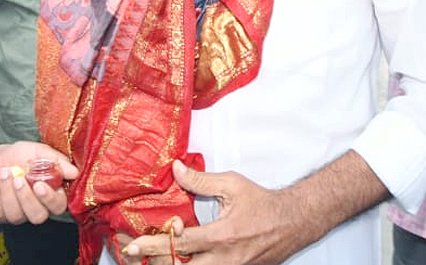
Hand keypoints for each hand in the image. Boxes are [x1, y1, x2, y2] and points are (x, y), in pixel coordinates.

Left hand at [0, 141, 77, 225]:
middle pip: (37, 216)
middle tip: (18, 179)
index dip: (49, 199)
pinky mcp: (0, 214)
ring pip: (16, 215)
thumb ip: (57, 161)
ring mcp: (18, 213)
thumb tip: (74, 172)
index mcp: (52, 192)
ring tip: (4, 172)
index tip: (39, 185)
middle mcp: (37, 206)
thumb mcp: (39, 152)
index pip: (58, 205)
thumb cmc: (20, 155)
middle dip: (26, 198)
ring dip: (8, 192)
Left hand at [119, 160, 303, 264]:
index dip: (154, 245)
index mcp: (222, 236)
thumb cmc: (263, 203)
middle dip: (156, 262)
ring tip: (150, 256)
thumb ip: (202, 180)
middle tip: (134, 252)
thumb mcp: (233, 184)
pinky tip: (176, 258)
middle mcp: (224, 260)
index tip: (133, 244)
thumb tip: (176, 170)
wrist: (292, 223)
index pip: (180, 244)